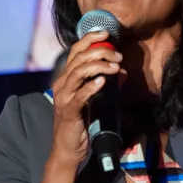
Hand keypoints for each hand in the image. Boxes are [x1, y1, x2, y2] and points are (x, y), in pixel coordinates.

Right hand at [49, 31, 123, 166]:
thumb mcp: (94, 98)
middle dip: (100, 52)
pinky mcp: (68, 112)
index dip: (89, 39)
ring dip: (98, 66)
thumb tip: (121, 71)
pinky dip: (91, 86)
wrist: (68, 149)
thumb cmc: (81, 122)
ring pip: (78, 73)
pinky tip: (102, 81)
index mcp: (66, 78)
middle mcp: (61, 84)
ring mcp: (63, 98)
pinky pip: (79, 96)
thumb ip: (105, 83)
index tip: (106, 33)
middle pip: (78, 59)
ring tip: (115, 66)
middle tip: (118, 56)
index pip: (75, 51)